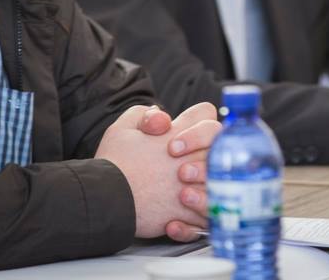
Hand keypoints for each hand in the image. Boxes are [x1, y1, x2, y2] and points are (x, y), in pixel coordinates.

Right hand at [95, 103, 219, 240]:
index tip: (187, 131)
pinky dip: (200, 215)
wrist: (106, 199)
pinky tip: (185, 213)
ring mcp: (190, 185)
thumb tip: (156, 113)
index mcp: (174, 135)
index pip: (206, 114)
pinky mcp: (186, 212)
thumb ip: (140, 114)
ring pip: (222, 179)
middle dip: (209, 149)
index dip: (199, 120)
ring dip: (209, 182)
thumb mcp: (120, 129)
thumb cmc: (112, 165)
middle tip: (189, 160)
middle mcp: (188, 158)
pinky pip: (208, 214)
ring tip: (189, 188)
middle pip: (220, 144)